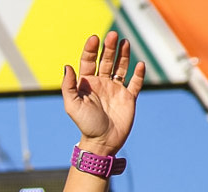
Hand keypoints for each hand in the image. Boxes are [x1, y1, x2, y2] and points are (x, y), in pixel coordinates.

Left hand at [62, 32, 144, 156]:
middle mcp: (102, 84)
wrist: (102, 142)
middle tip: (113, 34)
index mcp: (87, 84)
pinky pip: (135, 83)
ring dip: (123, 55)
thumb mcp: (72, 106)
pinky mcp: (129, 98)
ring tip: (125, 42)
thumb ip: (68, 86)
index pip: (89, 61)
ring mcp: (116, 89)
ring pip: (121, 67)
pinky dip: (139, 74)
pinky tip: (140, 65)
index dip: (91, 49)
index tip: (94, 38)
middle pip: (107, 60)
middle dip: (109, 47)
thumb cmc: (85, 125)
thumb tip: (67, 66)